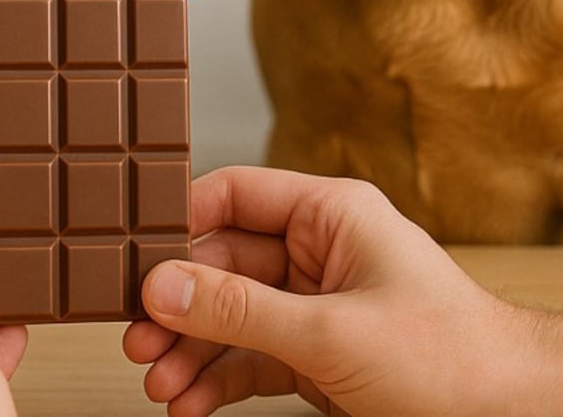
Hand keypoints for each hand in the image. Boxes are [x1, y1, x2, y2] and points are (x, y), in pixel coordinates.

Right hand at [123, 166, 562, 415]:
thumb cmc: (452, 360)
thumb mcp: (331, 332)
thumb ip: (240, 310)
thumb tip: (163, 286)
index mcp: (328, 214)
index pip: (236, 195)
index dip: (183, 220)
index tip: (138, 252)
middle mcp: (316, 252)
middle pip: (223, 263)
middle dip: (180, 305)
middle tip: (139, 335)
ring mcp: (313, 305)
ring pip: (231, 316)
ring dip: (191, 350)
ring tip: (158, 381)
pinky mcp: (315, 354)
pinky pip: (251, 357)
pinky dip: (218, 380)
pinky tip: (189, 400)